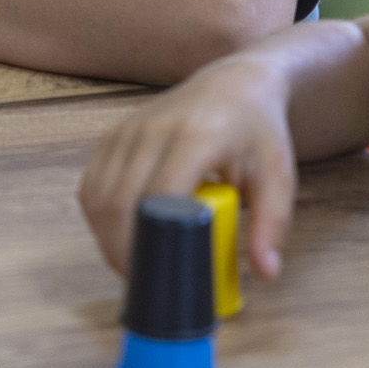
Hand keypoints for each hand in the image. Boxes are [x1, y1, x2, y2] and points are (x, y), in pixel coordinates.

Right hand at [76, 54, 295, 280]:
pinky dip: (98, 217)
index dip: (152, 242)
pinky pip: (91, 185)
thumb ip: (272, 224)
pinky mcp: (112, 135)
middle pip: (119, 201)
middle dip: (123, 251)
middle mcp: (153, 130)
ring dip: (106, 237)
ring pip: (98, 196)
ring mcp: (127, 130)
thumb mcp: (277, 176)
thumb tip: (266, 273)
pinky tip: (118, 235)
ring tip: (131, 263)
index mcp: (196, 137)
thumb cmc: (256, 133)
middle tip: (143, 283)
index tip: (160, 278)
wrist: (233, 84)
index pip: (159, 196)